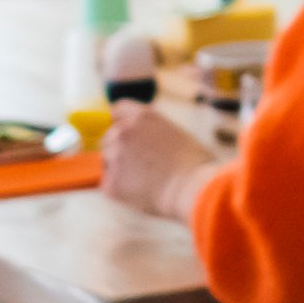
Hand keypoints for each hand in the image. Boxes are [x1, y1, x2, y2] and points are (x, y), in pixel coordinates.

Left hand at [95, 101, 220, 217]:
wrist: (193, 190)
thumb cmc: (195, 165)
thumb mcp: (176, 134)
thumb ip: (153, 132)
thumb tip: (143, 142)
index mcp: (142, 116)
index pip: (118, 109)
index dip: (122, 122)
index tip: (130, 136)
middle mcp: (123, 131)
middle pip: (110, 137)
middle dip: (121, 149)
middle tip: (143, 166)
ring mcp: (114, 156)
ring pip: (108, 161)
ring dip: (120, 169)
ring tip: (146, 181)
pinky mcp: (111, 181)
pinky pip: (110, 184)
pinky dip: (121, 190)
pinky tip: (142, 193)